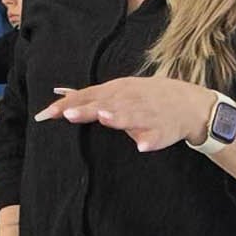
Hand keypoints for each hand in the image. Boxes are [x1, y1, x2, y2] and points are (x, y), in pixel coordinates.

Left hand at [34, 77, 212, 152]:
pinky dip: (149, 140)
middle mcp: (130, 99)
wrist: (191, 104)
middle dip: (88, 109)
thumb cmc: (148, 97)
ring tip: (105, 119)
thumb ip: (90, 94)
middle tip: (68, 115)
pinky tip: (142, 146)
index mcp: (117, 90)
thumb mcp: (119, 89)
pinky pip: (157, 136)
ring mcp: (148, 114)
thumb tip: (59, 92)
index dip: (67, 105)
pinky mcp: (164, 129)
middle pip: (106, 104)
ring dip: (118, 118)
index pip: (88, 96)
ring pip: (131, 116)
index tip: (44, 115)